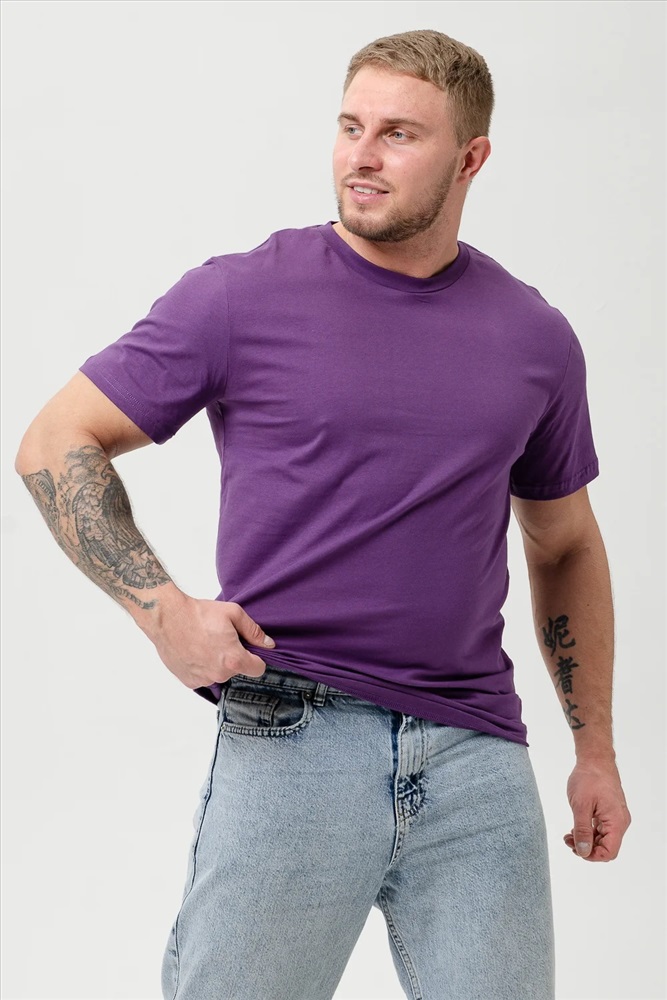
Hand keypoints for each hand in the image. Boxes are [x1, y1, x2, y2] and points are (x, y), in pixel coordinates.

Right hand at [145, 590, 274, 689]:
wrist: (168, 617)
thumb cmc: (200, 613)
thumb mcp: (233, 613)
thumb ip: (254, 631)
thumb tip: (268, 644)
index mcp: (234, 659)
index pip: (258, 669)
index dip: (256, 658)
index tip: (248, 649)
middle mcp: (219, 674)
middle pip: (237, 670)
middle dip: (233, 657)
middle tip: (221, 640)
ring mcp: (203, 680)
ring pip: (219, 674)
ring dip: (216, 663)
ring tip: (205, 643)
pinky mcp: (189, 681)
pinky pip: (203, 677)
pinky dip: (201, 667)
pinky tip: (194, 651)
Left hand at [564, 758, 630, 860]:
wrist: (595, 759)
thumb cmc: (588, 778)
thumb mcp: (581, 805)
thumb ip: (582, 830)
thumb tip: (583, 852)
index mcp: (616, 822)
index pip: (610, 852)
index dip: (592, 856)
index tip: (576, 849)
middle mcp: (620, 822)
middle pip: (606, 847)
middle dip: (586, 848)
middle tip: (568, 841)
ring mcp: (615, 817)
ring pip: (603, 839)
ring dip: (586, 840)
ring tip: (568, 836)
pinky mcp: (609, 812)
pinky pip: (601, 829)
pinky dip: (589, 832)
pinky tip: (575, 829)